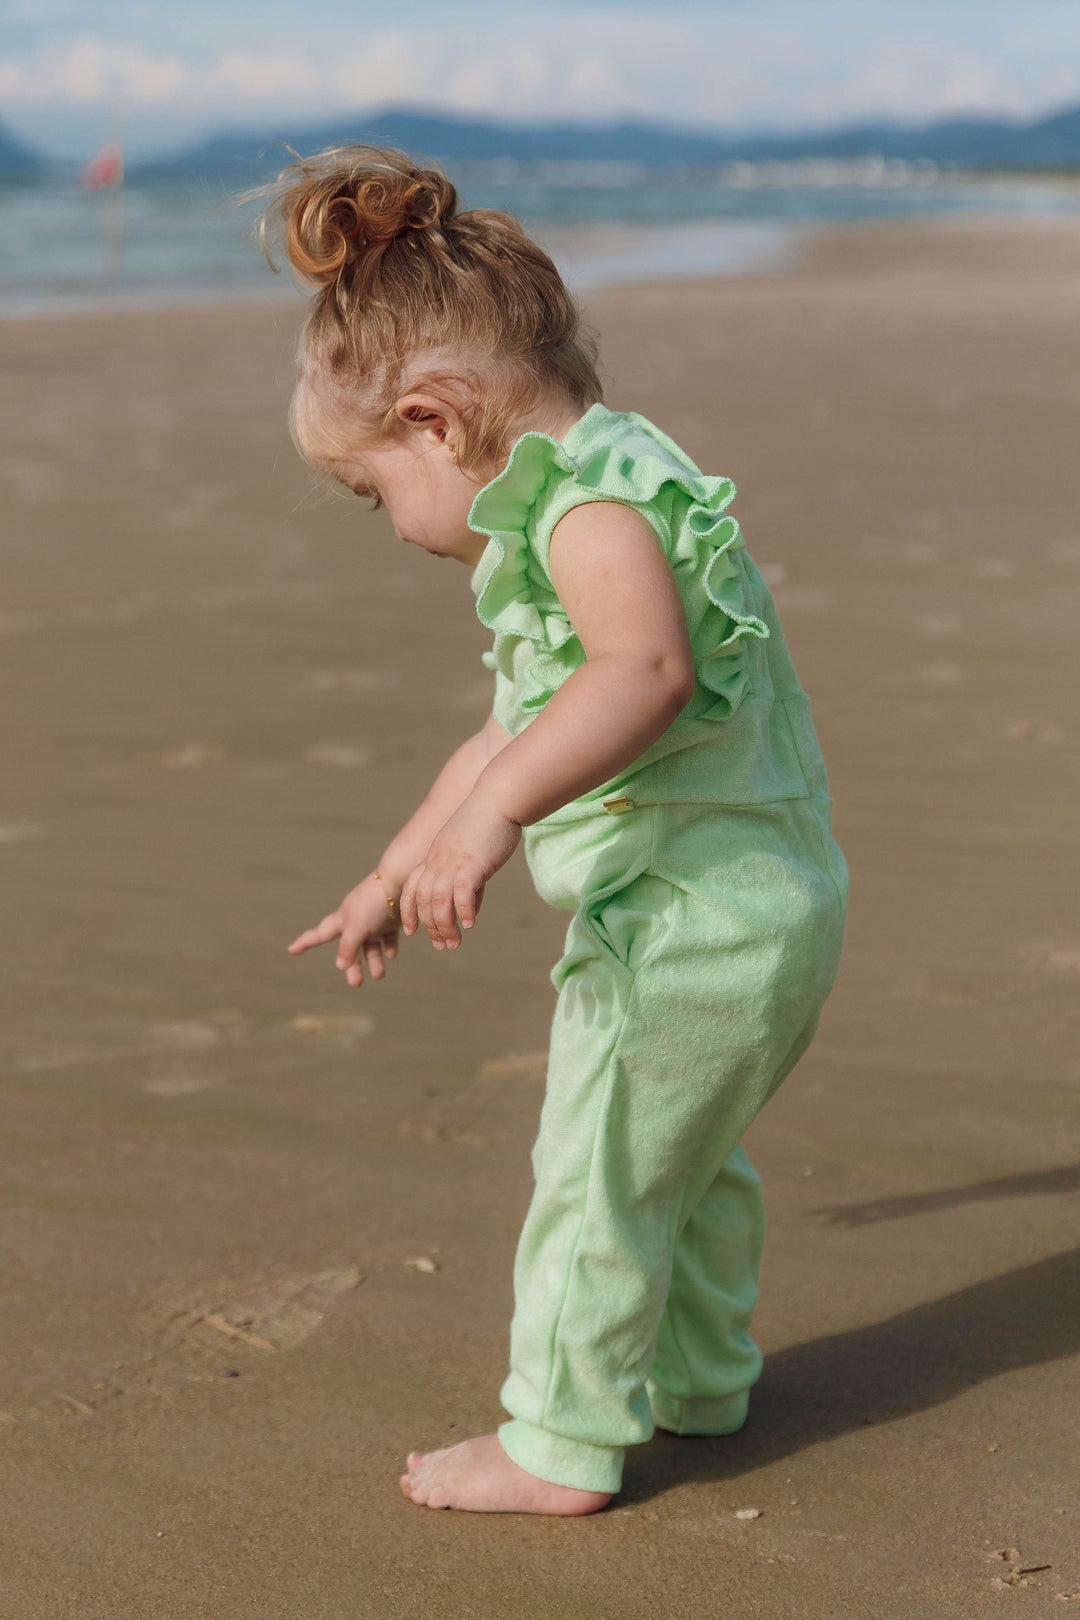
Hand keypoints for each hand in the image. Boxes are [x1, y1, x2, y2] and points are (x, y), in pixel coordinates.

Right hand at [287, 873, 399, 987]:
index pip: (319, 934)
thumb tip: (339, 966)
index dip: (305, 943)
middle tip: (355, 984)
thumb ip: (348, 946)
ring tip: (379, 975)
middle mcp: (355, 920)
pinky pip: (388, 936)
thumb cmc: (374, 903)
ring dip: (374, 960)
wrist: (401, 881)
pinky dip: (389, 946)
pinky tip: (391, 955)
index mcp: (342, 919)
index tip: (291, 950)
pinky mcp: (391, 918)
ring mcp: (373, 919)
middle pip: (350, 948)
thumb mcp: (357, 926)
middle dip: (352, 966)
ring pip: (370, 945)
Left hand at [399, 790, 520, 948]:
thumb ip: (469, 885)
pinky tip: (469, 924)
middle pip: (423, 901)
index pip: (412, 887)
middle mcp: (438, 861)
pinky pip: (461, 892)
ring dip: (444, 927)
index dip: (408, 911)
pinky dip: (462, 911)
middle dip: (430, 927)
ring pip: (437, 901)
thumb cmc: (491, 823)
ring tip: (453, 943)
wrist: (500, 796)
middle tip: (441, 945)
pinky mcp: (472, 863)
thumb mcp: (472, 855)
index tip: (412, 931)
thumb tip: (468, 914)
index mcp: (435, 856)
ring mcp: (453, 862)